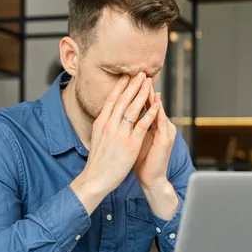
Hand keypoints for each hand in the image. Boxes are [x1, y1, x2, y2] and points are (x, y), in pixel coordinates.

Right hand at [71, 72, 158, 214]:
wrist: (96, 178)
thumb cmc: (97, 161)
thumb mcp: (97, 138)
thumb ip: (103, 126)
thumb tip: (107, 116)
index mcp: (101, 123)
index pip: (112, 100)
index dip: (120, 86)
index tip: (127, 76)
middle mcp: (109, 125)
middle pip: (122, 100)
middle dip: (133, 85)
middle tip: (141, 73)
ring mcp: (119, 134)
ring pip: (132, 109)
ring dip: (142, 94)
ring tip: (149, 83)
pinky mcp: (130, 144)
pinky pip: (141, 125)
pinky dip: (149, 113)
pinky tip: (156, 105)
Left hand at [133, 88, 179, 219]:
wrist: (152, 180)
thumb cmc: (141, 162)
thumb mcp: (134, 141)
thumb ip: (131, 128)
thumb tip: (120, 117)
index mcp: (152, 126)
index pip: (143, 105)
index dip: (135, 93)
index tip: (127, 80)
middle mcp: (161, 126)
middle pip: (151, 103)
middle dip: (143, 89)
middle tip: (137, 74)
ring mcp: (165, 132)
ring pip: (158, 109)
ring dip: (152, 96)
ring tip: (146, 82)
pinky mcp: (166, 139)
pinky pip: (161, 122)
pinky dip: (157, 112)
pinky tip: (155, 102)